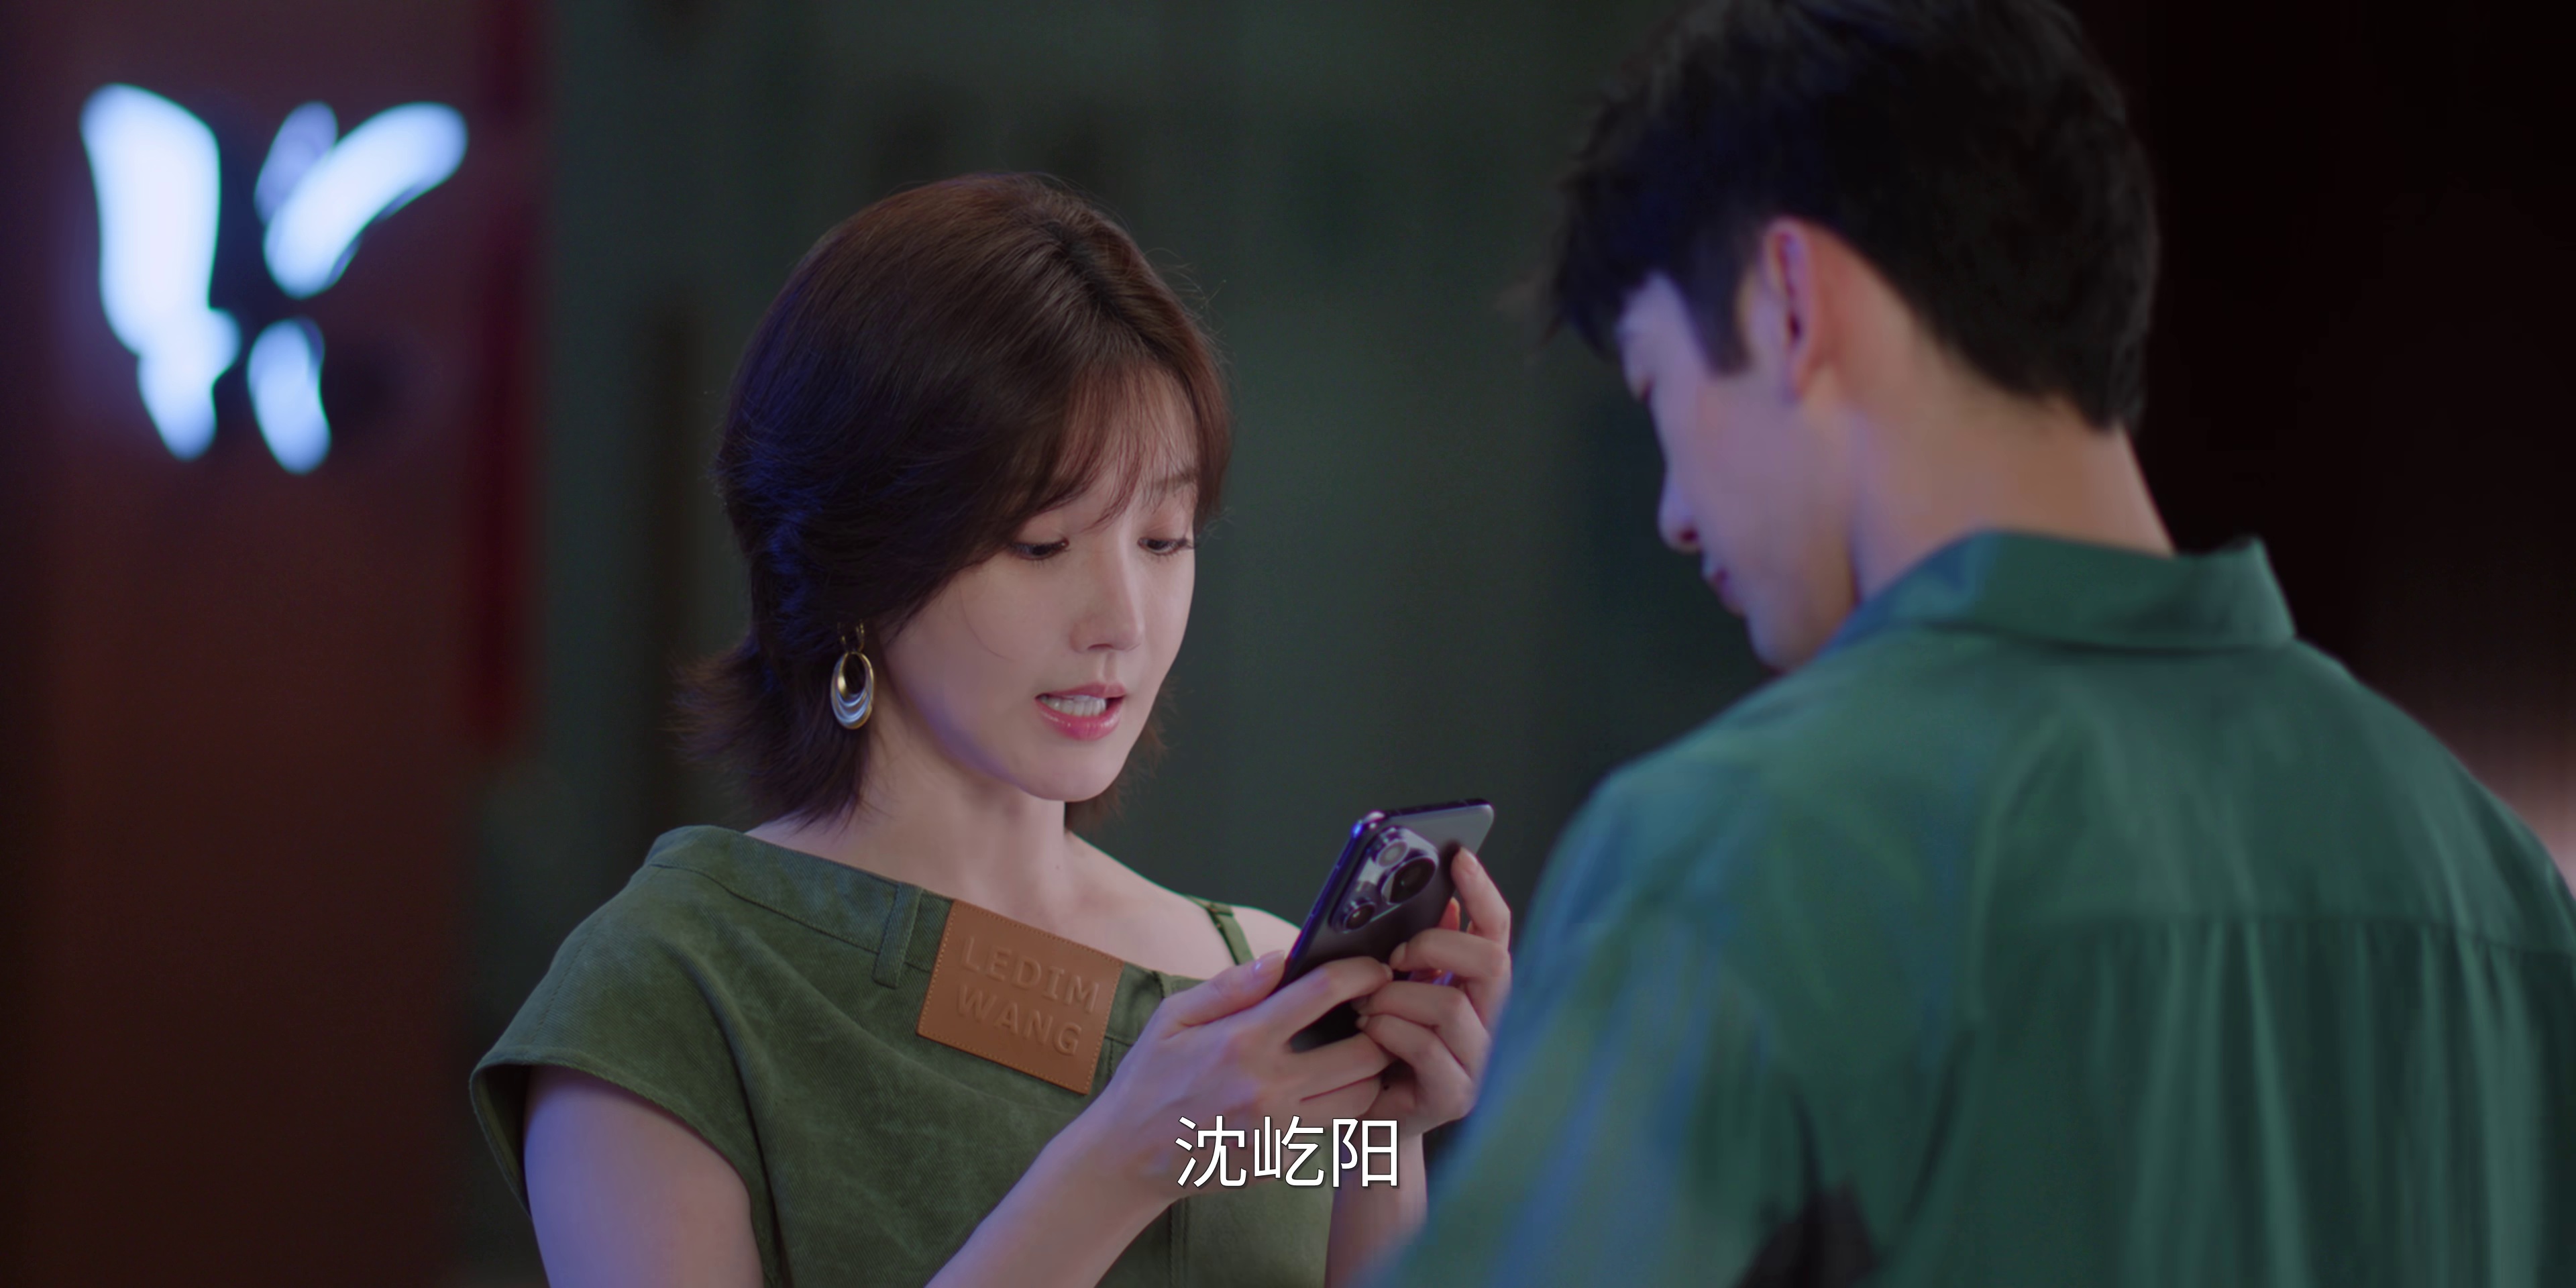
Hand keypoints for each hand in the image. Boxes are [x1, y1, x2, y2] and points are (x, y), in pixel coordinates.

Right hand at [1058, 950, 1395, 1212]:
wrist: (1128, 1157)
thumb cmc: (1149, 1079)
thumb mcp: (1172, 1018)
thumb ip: (1230, 987)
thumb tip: (1280, 959)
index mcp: (1242, 1040)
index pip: (1322, 994)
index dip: (1361, 974)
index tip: (1376, 970)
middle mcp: (1267, 1087)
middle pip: (1364, 1055)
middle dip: (1380, 1031)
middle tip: (1374, 1019)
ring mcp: (1278, 1130)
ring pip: (1360, 1099)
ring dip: (1366, 1075)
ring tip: (1352, 1056)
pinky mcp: (1281, 1160)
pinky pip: (1328, 1129)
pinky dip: (1330, 1109)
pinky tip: (1312, 1094)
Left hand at [1348, 847, 1512, 1139]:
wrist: (1362, 1125)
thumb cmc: (1370, 1050)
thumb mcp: (1387, 990)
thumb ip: (1412, 950)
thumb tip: (1432, 896)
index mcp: (1477, 988)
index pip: (1497, 930)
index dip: (1483, 891)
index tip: (1459, 855)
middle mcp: (1492, 1022)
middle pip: (1493, 961)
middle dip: (1436, 947)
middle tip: (1395, 956)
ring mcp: (1480, 1061)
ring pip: (1452, 1006)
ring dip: (1398, 999)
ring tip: (1367, 1008)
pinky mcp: (1457, 1095)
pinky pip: (1425, 1046)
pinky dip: (1388, 1032)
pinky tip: (1369, 1036)